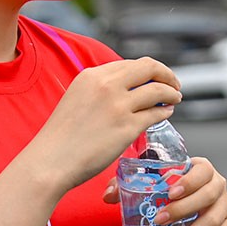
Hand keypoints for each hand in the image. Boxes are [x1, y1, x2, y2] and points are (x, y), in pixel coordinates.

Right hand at [21, 57, 182, 195]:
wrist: (50, 161)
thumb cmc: (60, 138)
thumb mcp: (76, 99)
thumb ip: (97, 91)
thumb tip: (123, 91)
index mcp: (91, 75)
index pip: (130, 64)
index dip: (148, 70)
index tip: (155, 78)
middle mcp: (106, 85)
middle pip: (149, 68)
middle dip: (166, 74)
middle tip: (174, 84)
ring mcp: (118, 106)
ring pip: (158, 90)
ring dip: (171, 93)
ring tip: (175, 99)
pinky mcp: (127, 127)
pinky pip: (156, 113)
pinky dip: (165, 111)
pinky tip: (166, 113)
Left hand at [103, 156, 226, 225]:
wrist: (183, 220)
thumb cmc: (164, 198)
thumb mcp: (146, 191)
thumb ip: (125, 188)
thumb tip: (107, 195)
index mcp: (200, 169)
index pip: (202, 169)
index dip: (189, 180)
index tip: (169, 193)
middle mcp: (217, 184)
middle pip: (209, 195)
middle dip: (183, 210)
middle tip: (159, 222)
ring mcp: (226, 203)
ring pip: (215, 219)